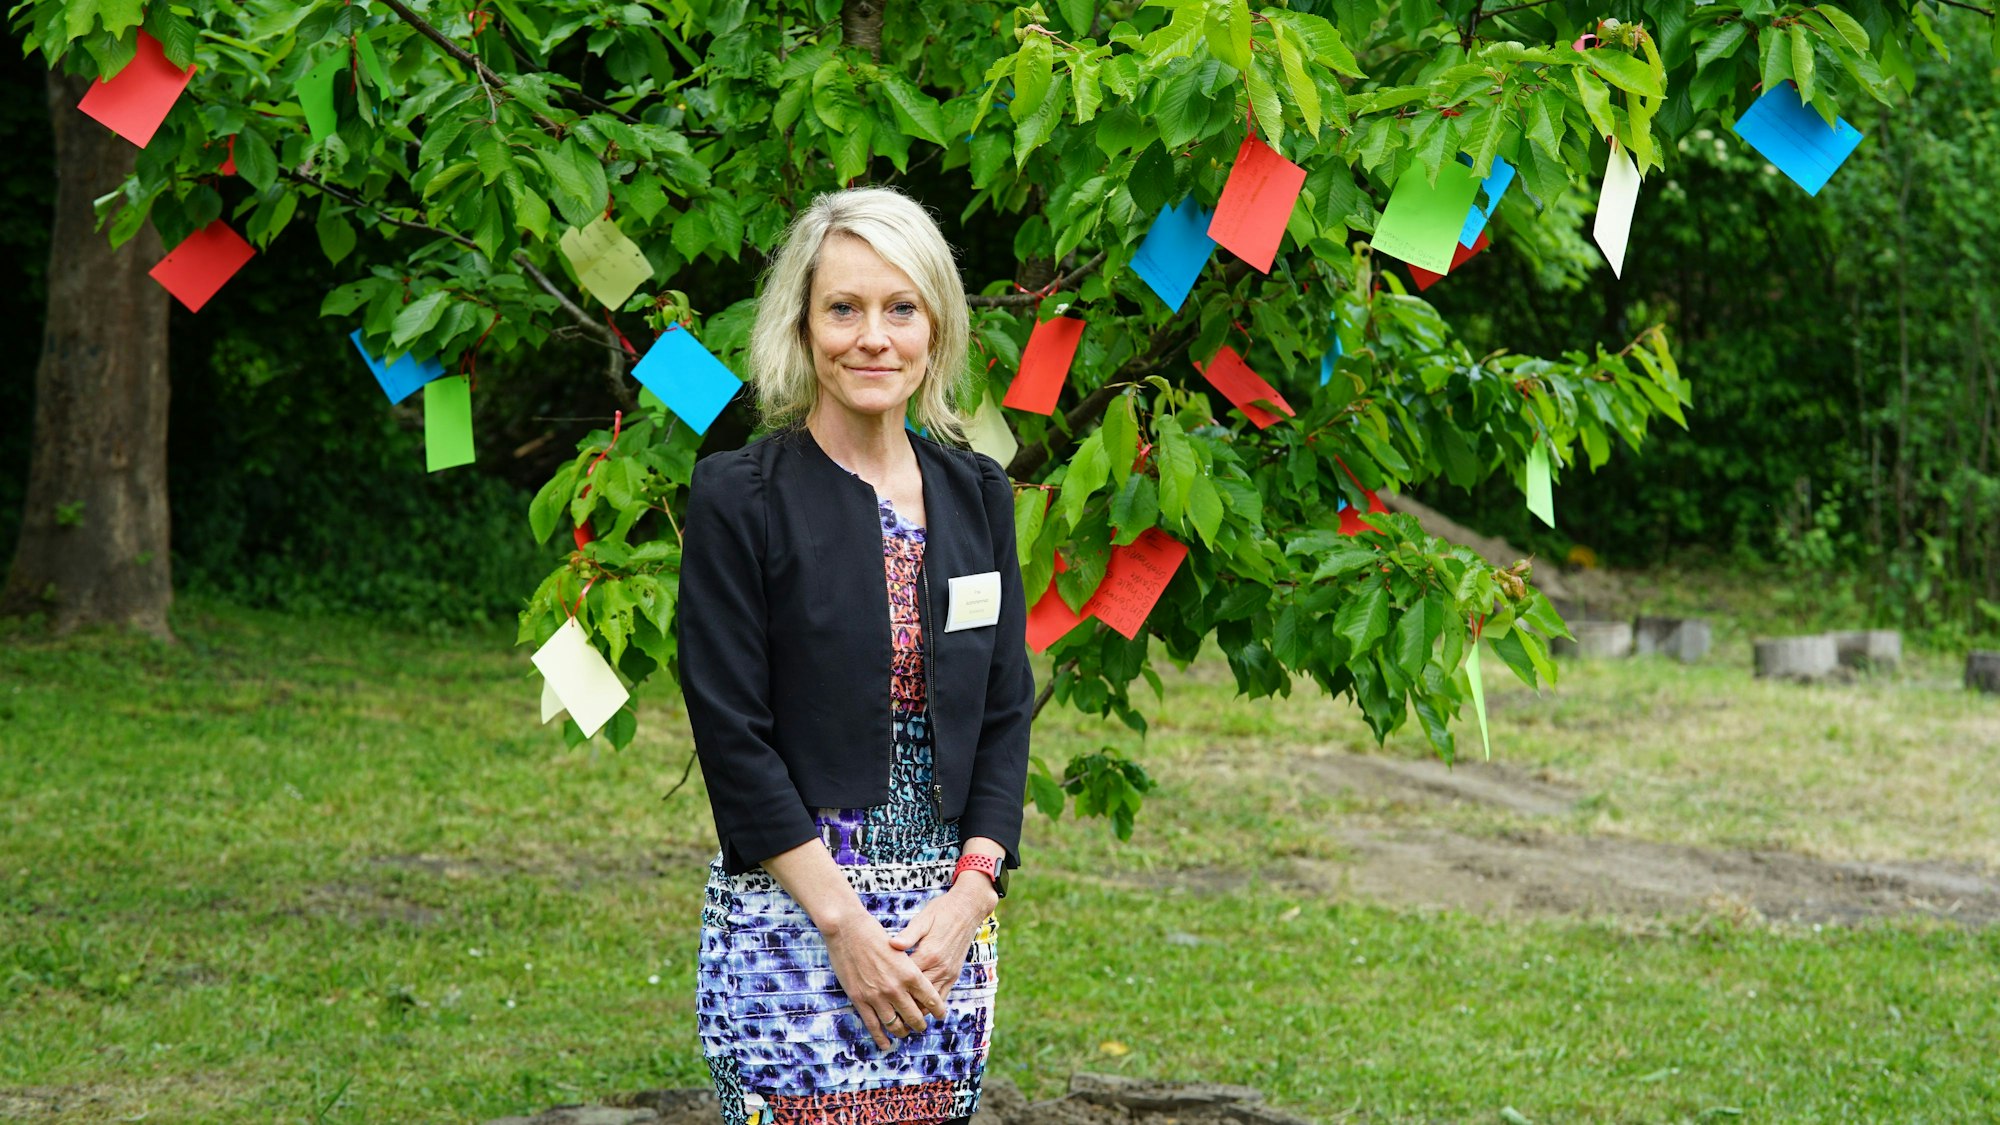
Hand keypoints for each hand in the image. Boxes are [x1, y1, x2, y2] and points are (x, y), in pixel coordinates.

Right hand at [821, 911, 947, 1051]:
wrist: (847, 930)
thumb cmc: (874, 934)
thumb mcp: (900, 950)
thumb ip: (909, 969)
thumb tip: (917, 984)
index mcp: (910, 973)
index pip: (931, 999)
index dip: (938, 1010)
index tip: (941, 1015)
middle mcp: (896, 988)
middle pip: (915, 1017)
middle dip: (920, 1025)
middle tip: (921, 1026)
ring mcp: (877, 996)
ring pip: (895, 1025)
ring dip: (902, 1032)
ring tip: (905, 1033)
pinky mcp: (860, 1000)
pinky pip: (873, 1025)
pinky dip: (881, 1038)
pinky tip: (886, 1044)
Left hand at [888, 879, 996, 999]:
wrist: (967, 910)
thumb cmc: (941, 912)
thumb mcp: (923, 919)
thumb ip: (908, 935)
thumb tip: (892, 944)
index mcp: (928, 954)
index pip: (905, 978)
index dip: (891, 985)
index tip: (877, 988)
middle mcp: (939, 968)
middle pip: (917, 995)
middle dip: (901, 1001)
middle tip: (884, 1006)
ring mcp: (948, 973)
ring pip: (930, 1002)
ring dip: (916, 1008)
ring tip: (899, 1012)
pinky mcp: (954, 975)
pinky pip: (942, 997)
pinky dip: (930, 1005)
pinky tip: (918, 1006)